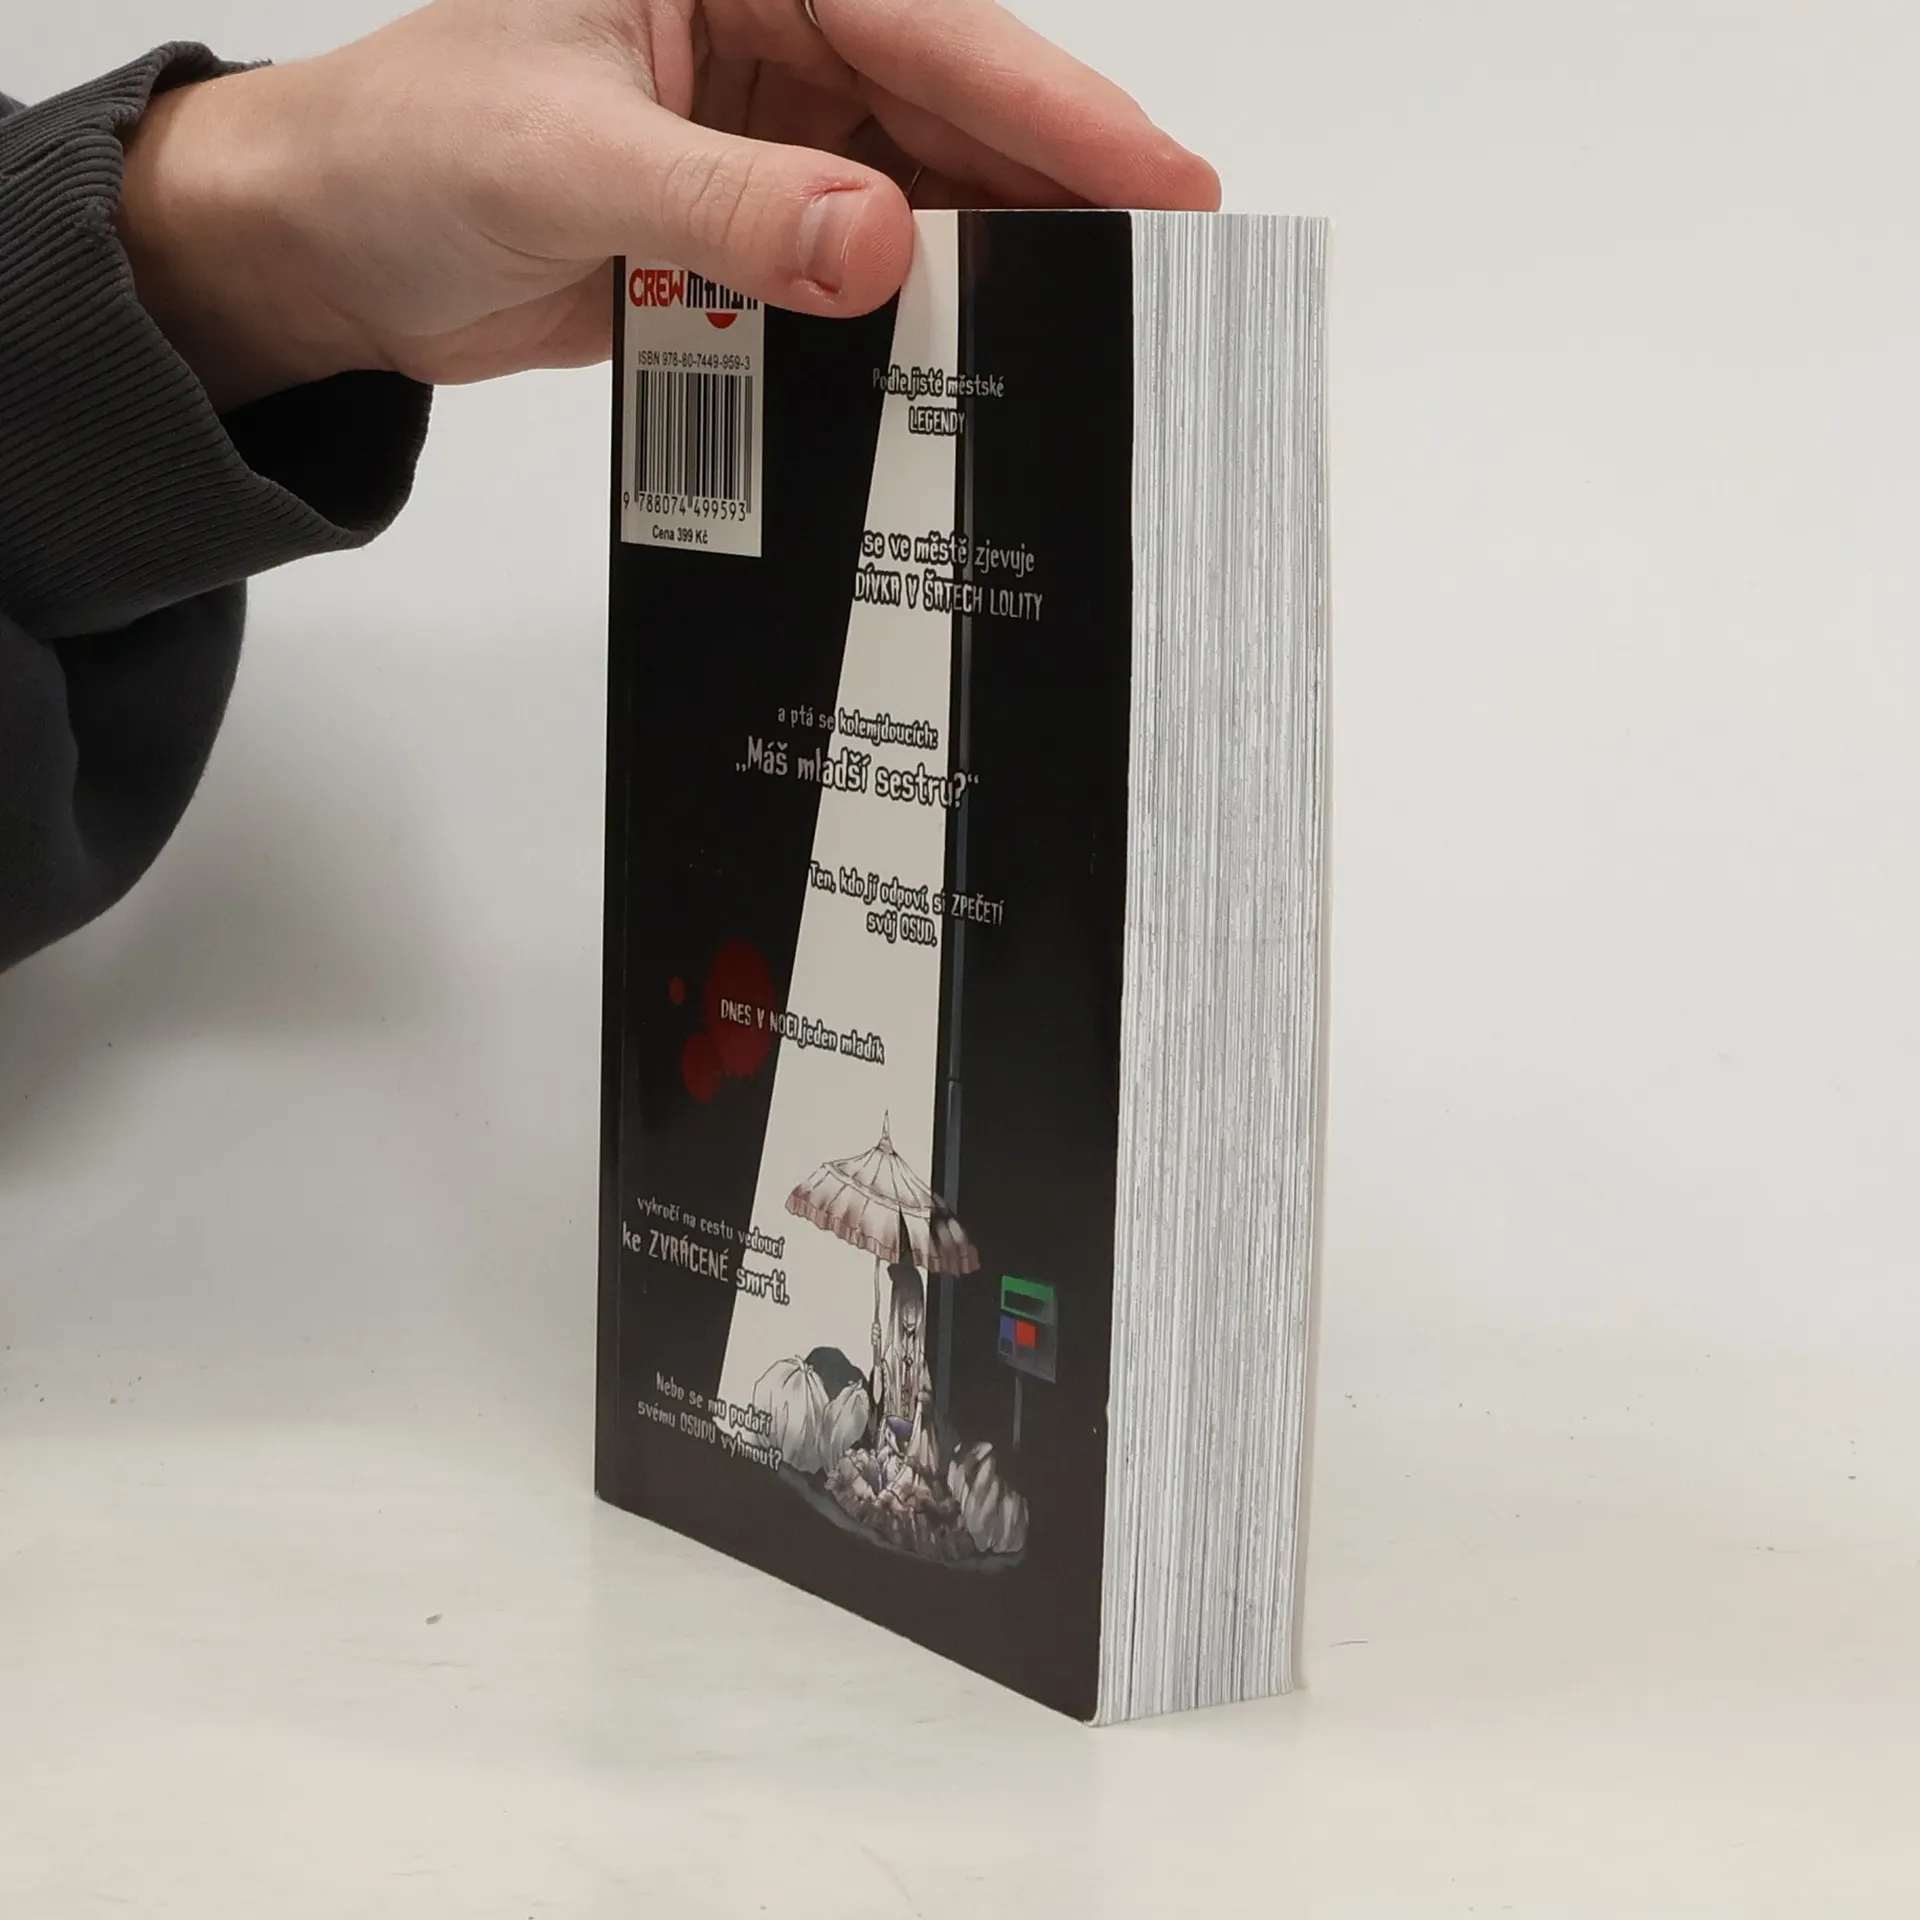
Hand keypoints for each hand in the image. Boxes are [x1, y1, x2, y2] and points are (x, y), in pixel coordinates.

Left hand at [117, 0, 1218, 410]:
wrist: (326, 250)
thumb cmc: (402, 152)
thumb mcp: (563, 159)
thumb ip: (724, 200)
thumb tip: (875, 239)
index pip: (921, 26)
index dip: (1051, 105)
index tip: (1158, 175)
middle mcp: (762, 38)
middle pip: (947, 105)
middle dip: (1052, 181)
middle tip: (1161, 261)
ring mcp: (761, 139)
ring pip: (917, 191)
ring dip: (990, 258)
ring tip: (1089, 320)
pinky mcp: (745, 228)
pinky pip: (857, 268)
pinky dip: (907, 313)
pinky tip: (967, 351)